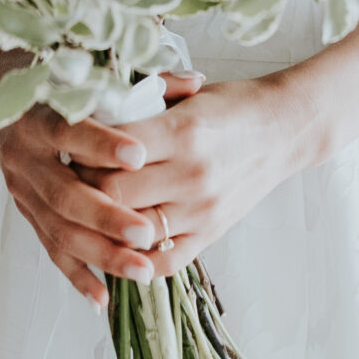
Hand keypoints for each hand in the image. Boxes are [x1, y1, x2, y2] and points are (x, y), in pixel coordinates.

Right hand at [0, 71, 205, 306]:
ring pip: (59, 230)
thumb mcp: (89, 73)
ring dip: (99, 254)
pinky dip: (76, 274)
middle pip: (64, 193)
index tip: (138, 155)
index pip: (68, 130)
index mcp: (39, 114)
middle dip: (106, 217)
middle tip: (146, 233)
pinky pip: (50, 249)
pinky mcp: (25, 213)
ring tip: (140, 270)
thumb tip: (196, 82)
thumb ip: (142, 82)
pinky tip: (102, 297)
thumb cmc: (57, 83)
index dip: (101, 144)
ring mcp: (23, 189)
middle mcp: (26, 156)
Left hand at [89, 75, 317, 279]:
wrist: (286, 129)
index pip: (112, 152)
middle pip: (115, 195)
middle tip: (73, 177)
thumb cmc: (233, 106)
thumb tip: (89, 117)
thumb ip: (142, 107)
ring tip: (89, 210)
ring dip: (105, 225)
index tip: (72, 146)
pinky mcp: (212, 234)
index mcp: (183, 132)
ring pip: (133, 233)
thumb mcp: (187, 95)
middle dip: (85, 188)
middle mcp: (192, 175)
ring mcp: (203, 210)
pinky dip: (135, 260)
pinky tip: (117, 246)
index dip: (84, 151)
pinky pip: (164, 262)